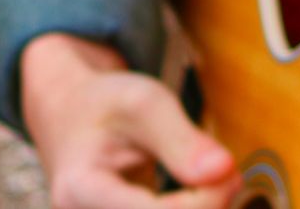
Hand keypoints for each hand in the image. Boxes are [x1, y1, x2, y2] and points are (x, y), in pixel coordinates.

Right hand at [20, 33, 240, 208]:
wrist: (71, 116)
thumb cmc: (105, 104)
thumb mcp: (143, 102)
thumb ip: (181, 139)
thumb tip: (224, 171)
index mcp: (80, 189)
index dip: (203, 202)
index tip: (229, 172)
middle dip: (205, 208)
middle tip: (228, 176)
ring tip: (214, 181)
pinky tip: (200, 194)